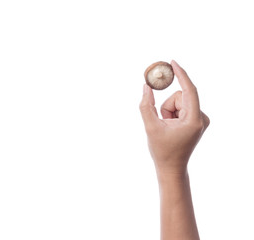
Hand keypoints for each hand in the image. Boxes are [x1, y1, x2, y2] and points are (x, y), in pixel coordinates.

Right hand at [139, 60, 209, 176]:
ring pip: (180, 101)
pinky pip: (182, 106)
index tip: (172, 62)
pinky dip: (172, 113)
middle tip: (162, 120)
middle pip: (181, 96)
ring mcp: (201, 119)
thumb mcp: (150, 126)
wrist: (171, 167)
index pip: (189, 90)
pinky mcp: (197, 120)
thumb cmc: (161, 150)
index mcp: (194, 120)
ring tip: (166, 127)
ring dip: (168, 111)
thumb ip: (146, 105)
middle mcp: (202, 118)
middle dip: (167, 106)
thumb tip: (146, 86)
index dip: (181, 74)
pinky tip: (171, 127)